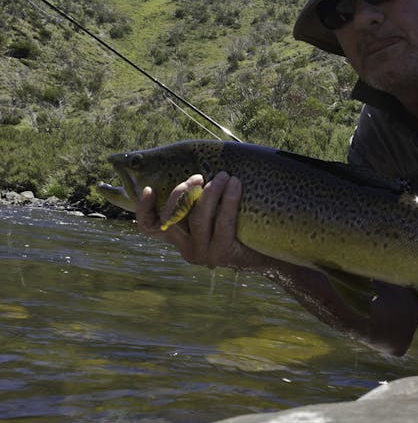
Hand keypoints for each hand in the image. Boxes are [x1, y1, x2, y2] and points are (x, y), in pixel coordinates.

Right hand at [135, 171, 262, 268]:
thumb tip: (198, 167)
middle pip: (171, 219)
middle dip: (182, 192)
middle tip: (199, 176)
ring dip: (211, 192)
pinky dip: (228, 200)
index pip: (150, 227)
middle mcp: (187, 249)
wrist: (270, 253)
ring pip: (198, 219)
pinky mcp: (222, 255)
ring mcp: (203, 254)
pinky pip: (222, 222)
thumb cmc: (243, 226)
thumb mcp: (217, 212)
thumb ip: (201, 199)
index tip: (148, 188)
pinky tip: (235, 184)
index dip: (143, 209)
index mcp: (181, 239)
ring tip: (225, 175)